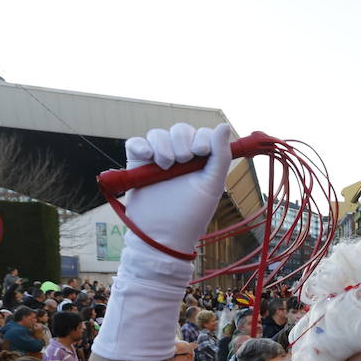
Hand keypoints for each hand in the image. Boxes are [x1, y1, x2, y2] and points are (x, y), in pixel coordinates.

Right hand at [122, 123, 232, 256]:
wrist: (162, 235)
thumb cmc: (191, 214)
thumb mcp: (211, 185)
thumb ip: (220, 156)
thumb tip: (223, 126)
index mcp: (202, 161)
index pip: (203, 134)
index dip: (202, 138)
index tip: (201, 153)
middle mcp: (180, 157)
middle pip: (180, 130)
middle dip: (182, 142)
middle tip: (182, 161)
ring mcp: (157, 159)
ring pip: (158, 134)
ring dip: (163, 146)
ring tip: (165, 166)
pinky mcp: (137, 164)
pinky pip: (136, 142)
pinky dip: (140, 145)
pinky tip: (146, 157)